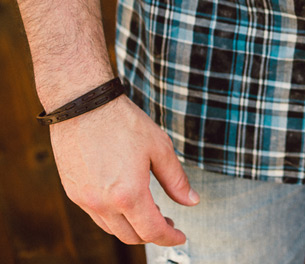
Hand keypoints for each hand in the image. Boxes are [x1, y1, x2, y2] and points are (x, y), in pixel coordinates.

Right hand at [50, 95, 197, 244]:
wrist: (83, 106)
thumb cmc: (122, 123)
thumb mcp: (160, 148)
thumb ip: (176, 180)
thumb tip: (191, 201)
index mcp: (128, 194)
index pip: (152, 231)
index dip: (170, 237)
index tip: (180, 236)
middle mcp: (103, 203)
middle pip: (131, 236)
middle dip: (153, 234)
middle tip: (168, 223)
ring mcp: (84, 200)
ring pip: (112, 229)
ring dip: (133, 227)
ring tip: (150, 209)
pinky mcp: (73, 192)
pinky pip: (96, 216)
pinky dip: (115, 217)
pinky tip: (126, 201)